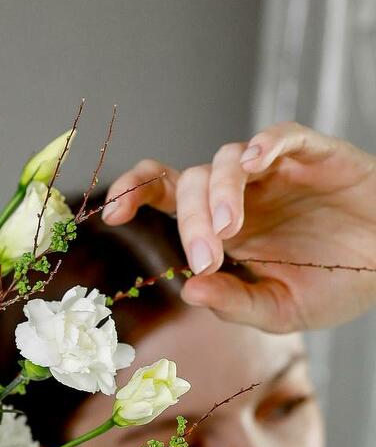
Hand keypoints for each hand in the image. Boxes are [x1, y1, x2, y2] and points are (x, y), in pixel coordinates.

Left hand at [102, 121, 375, 332]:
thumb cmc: (334, 285)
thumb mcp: (280, 310)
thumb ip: (235, 303)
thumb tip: (190, 291)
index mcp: (222, 228)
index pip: (166, 197)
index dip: (135, 194)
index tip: (112, 214)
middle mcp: (241, 195)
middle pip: (191, 183)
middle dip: (190, 220)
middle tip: (208, 255)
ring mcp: (276, 173)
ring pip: (228, 159)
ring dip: (220, 193)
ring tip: (231, 230)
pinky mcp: (316, 156)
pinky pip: (283, 136)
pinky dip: (267, 143)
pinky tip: (258, 162)